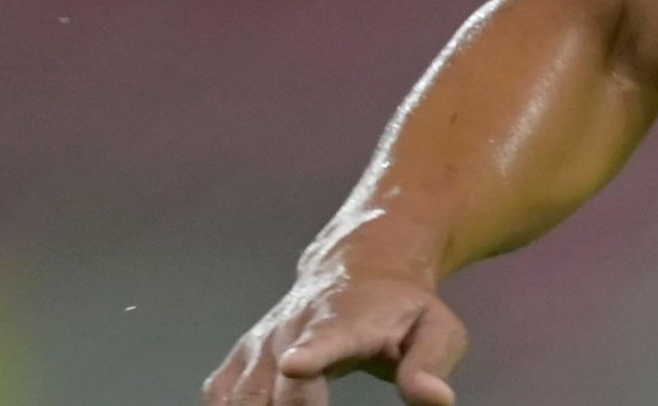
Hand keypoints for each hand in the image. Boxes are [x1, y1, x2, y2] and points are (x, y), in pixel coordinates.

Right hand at [203, 254, 468, 405]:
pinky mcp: (244, 356)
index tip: (294, 366)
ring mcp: (263, 344)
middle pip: (276, 389)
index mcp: (343, 321)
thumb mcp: (436, 328)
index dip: (309, 355)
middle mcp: (293, 330)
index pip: (324, 339)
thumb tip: (436, 401)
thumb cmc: (403, 307)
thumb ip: (431, 364)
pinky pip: (221, 393)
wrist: (362, 264)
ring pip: (241, 395)